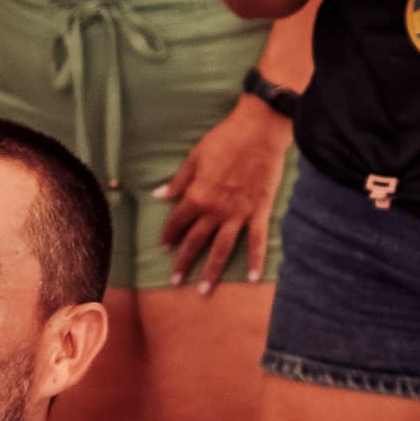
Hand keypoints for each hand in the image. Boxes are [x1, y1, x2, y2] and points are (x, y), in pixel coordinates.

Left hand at [154, 88, 290, 293]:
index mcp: (196, 196)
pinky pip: (257, 240)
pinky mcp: (259, 210)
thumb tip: (159, 195)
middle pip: (195, 242)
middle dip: (183, 263)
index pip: (176, 223)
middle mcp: (215, 210)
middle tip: (175, 281)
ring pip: (222, 248)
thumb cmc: (225, 139)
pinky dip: (256, 259)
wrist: (260, 131)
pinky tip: (253, 278)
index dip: (168, 236)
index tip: (164, 248)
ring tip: (204, 289)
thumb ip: (179, 181)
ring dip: (212, 270)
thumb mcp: (195, 157)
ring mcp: (238, 213)